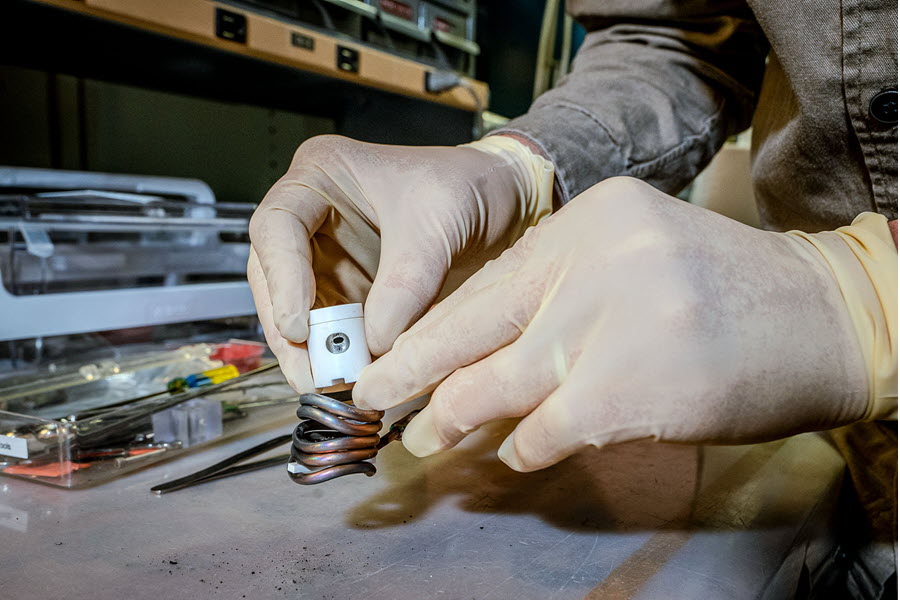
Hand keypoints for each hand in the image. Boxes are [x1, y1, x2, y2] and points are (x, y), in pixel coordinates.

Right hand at [248, 135, 552, 390]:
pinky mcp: (351, 289)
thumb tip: (374, 343)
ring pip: (298, 308)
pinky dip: (339, 354)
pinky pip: (332, 327)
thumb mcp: (438, 226)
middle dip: (289, 328)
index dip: (282, 279)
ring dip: (310, 350)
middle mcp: (315, 215)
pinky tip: (351, 378)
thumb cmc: (469, 185)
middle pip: (275, 275)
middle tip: (309, 372)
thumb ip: (405, 284)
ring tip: (329, 384)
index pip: (276, 226)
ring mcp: (330, 255)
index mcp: (322, 174)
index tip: (299, 326)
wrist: (506, 200)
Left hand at [355, 177, 894, 471]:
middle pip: (473, 328)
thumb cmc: (723, 294)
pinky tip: (512, 453)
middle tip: (373, 399)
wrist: (822, 320)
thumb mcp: (634, 261)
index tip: (389, 358)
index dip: (430, 330)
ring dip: (454, 419)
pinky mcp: (626, 390)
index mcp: (588, 221)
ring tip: (423, 440)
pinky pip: (542, 430)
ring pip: (497, 384)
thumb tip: (481, 352)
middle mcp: (593, 261)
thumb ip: (560, 296)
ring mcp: (609, 324)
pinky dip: (522, 447)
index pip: (485, 284)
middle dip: (413, 372)